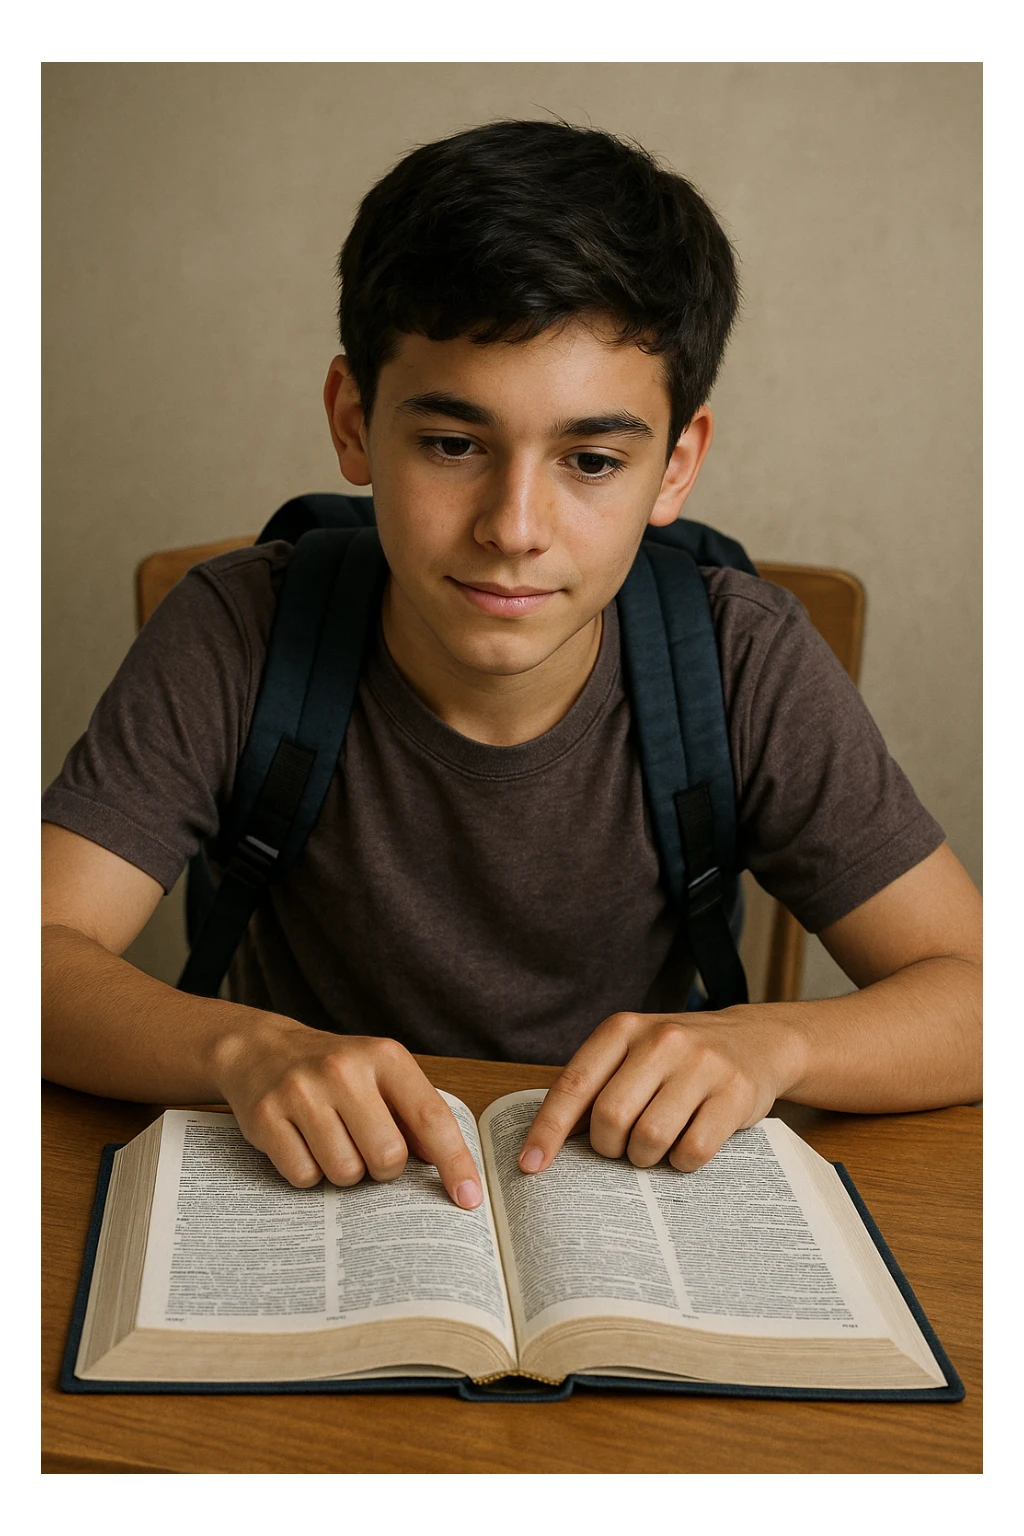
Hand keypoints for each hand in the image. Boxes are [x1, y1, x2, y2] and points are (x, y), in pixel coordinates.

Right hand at [212, 1015, 482, 1207]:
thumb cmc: (334, 1071)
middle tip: (367, 1147)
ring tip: (331, 1140)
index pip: (431, 1118)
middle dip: (383, 1168)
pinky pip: (304, 1177)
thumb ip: (415, 1114)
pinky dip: (308, 1172)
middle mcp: (344, 1070)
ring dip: (344, 1171)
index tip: (468, 1198)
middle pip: (387, 1157)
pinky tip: (302, 1142)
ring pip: (345, 1173)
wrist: (260, 1049)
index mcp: (384, 1057)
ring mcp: (302, 1092)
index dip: (455, 1162)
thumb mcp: (380, 1074)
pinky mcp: (266, 1117)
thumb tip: (447, 1168)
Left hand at [518, 1008, 803, 1174]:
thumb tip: (546, 1142)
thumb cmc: (679, 1057)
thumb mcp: (633, 1052)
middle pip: (611, 1118)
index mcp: (623, 1029)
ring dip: (645, 1158)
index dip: (548, 1130)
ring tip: (655, 1146)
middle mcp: (661, 1040)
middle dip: (609, 1147)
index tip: (531, 1165)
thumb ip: (595, 1086)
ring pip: (650, 1138)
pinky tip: (686, 1145)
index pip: (574, 1085)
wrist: (757, 1039)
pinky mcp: (735, 1093)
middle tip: (621, 1148)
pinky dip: (682, 1161)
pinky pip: (693, 1150)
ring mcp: (701, 1065)